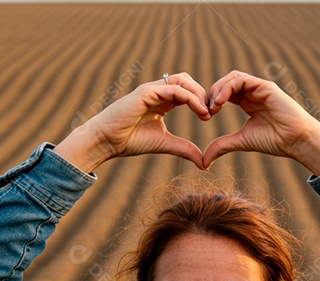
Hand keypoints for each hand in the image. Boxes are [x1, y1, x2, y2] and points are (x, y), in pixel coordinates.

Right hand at [54, 72, 210, 171]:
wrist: (106, 141)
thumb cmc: (129, 141)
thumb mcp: (164, 144)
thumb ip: (184, 148)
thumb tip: (203, 162)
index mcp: (162, 101)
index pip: (187, 92)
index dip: (201, 101)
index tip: (211, 116)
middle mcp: (157, 92)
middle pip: (187, 81)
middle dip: (203, 94)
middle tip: (213, 112)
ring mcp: (151, 90)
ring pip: (182, 80)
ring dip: (198, 94)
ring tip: (207, 112)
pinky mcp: (146, 92)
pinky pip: (174, 89)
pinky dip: (190, 98)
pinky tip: (200, 111)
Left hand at [201, 70, 319, 173]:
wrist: (295, 140)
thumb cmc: (274, 141)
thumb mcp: (241, 141)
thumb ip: (222, 146)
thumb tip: (203, 161)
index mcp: (247, 102)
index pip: (224, 93)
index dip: (212, 101)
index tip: (206, 116)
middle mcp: (253, 92)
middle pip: (226, 82)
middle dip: (212, 94)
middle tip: (207, 111)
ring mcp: (259, 87)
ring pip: (232, 78)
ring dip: (218, 89)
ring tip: (213, 106)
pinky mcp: (265, 86)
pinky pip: (241, 79)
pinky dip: (227, 88)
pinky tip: (221, 102)